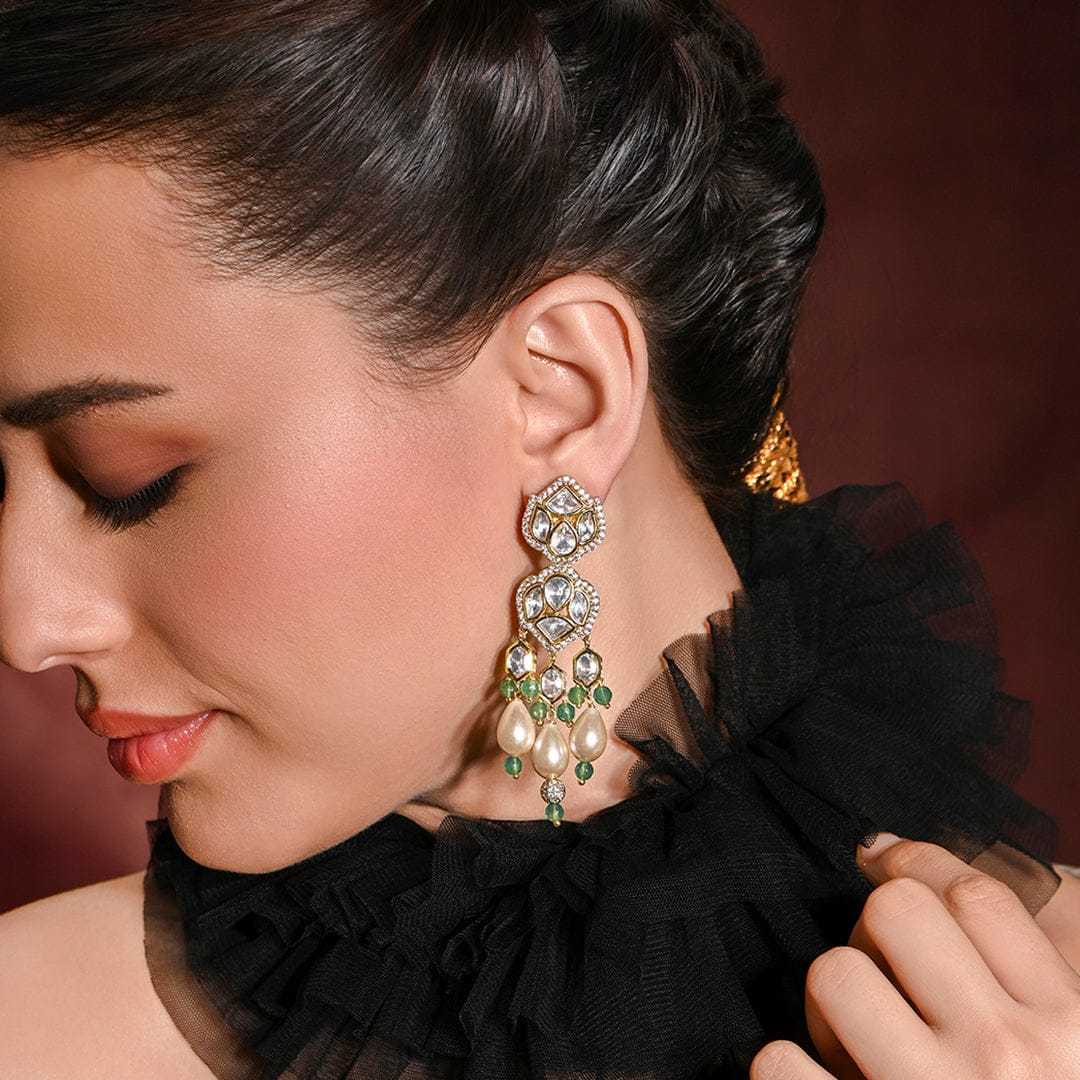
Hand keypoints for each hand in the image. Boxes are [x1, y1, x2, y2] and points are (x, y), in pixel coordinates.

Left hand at [749, 834, 1079, 1078]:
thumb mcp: (1071, 1049)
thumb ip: (1030, 977)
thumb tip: (924, 869)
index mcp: (1071, 1027)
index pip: (976, 894)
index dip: (917, 858)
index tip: (883, 857)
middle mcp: (1008, 1056)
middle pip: (896, 911)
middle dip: (875, 928)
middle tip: (884, 969)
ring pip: (833, 973)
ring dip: (832, 999)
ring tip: (857, 1039)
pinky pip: (782, 1064)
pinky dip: (787, 1068)